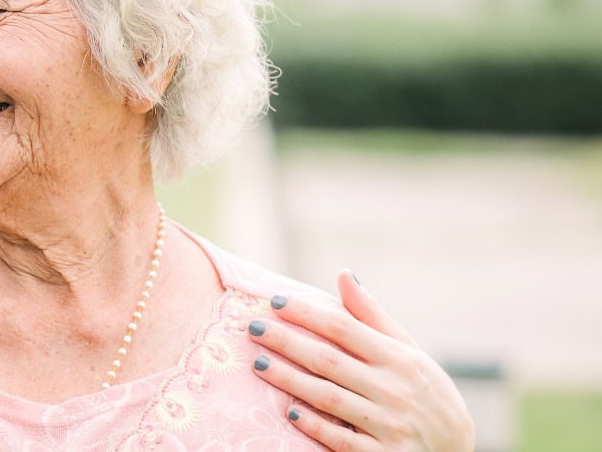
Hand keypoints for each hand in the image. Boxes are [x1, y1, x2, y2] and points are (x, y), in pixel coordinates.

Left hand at [248, 270, 473, 450]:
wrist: (457, 450)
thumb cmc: (426, 392)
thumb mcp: (410, 352)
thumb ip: (373, 316)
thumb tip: (344, 275)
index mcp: (399, 359)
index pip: (344, 329)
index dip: (308, 314)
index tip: (275, 301)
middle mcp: (394, 388)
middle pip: (330, 360)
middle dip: (288, 342)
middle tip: (252, 328)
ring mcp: (388, 423)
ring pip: (330, 398)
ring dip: (291, 381)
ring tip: (259, 364)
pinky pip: (343, 439)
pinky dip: (318, 426)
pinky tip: (291, 413)